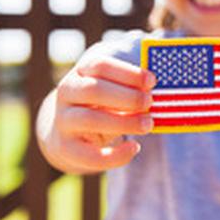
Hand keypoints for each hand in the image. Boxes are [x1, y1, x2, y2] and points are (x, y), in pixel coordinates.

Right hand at [39, 54, 154, 173]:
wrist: (68, 133)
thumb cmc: (102, 105)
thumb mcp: (113, 90)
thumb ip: (132, 87)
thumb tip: (157, 89)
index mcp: (81, 73)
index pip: (100, 65)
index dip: (128, 73)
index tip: (152, 81)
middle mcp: (67, 93)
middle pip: (94, 90)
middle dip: (127, 97)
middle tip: (150, 102)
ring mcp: (62, 120)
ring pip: (91, 119)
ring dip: (124, 122)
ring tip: (148, 124)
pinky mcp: (65, 147)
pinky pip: (89, 154)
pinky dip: (115, 154)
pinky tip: (135, 148)